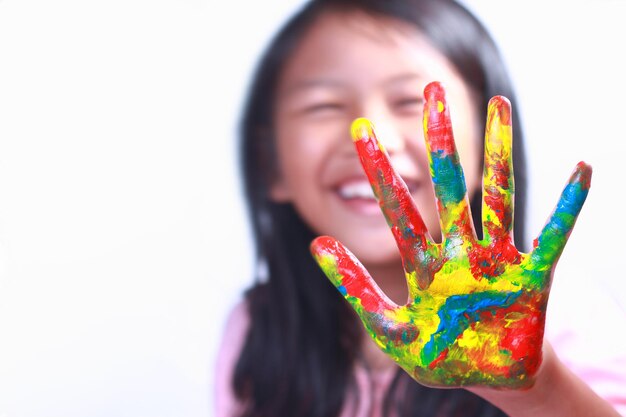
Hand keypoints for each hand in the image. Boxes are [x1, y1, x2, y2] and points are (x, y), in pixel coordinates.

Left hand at [310, 81, 590, 388]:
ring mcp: (495, 261)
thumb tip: (316, 241)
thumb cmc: (437, 357)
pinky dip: (568, 206)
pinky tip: (581, 169)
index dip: (378, 169)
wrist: (486, 382)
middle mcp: (458, 251)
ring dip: (499, 151)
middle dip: (439, 140)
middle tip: (432, 90)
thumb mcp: (387, 328)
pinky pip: (553, 236)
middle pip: (447, 185)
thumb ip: (354, 287)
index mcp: (422, 263)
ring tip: (499, 104)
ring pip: (497, 196)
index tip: (360, 131)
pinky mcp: (533, 278)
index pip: (395, 207)